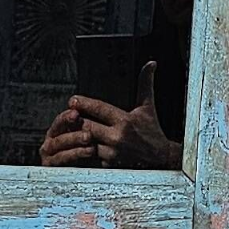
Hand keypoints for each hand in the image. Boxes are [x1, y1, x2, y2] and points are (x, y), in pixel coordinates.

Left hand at [39, 62, 180, 169]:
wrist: (160, 157)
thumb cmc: (152, 130)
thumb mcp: (148, 106)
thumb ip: (145, 83)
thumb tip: (150, 64)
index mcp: (125, 121)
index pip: (99, 109)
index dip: (83, 103)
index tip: (73, 100)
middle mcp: (117, 137)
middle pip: (87, 126)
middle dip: (77, 120)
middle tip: (68, 115)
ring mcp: (112, 152)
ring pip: (86, 142)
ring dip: (77, 135)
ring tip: (70, 128)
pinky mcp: (109, 164)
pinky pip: (90, 155)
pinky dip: (84, 149)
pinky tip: (79, 143)